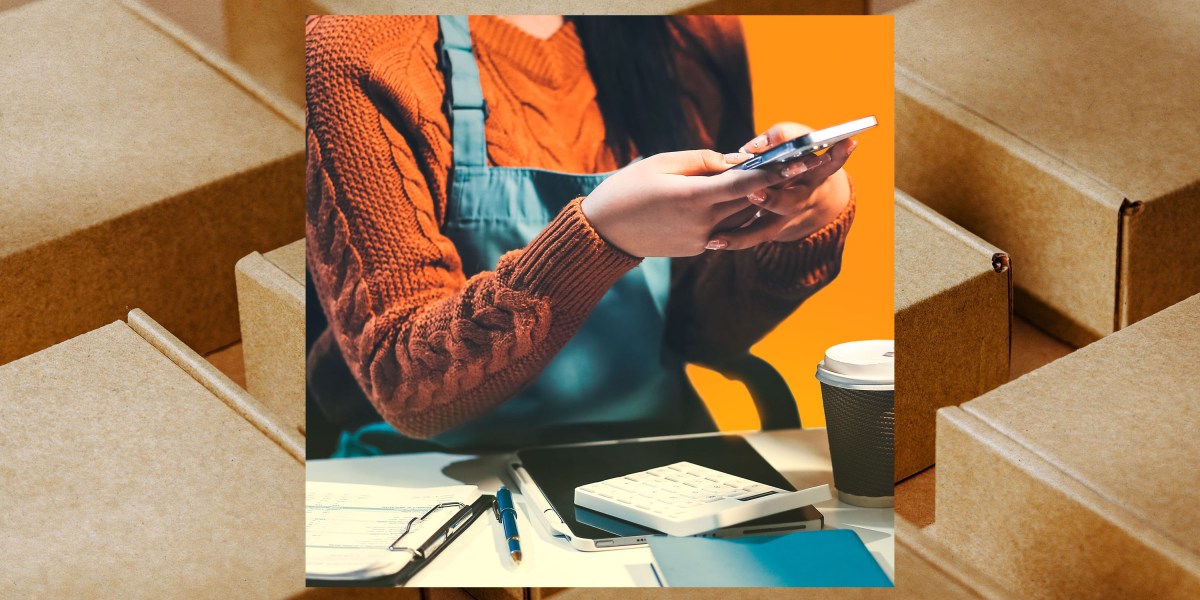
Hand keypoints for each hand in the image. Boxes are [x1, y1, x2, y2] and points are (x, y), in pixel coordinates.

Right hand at [580, 149, 789, 256]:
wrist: (604, 233)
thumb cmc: (628, 189)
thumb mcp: (661, 163)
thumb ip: (702, 161)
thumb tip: (736, 161)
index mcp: (693, 197)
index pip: (745, 183)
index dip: (774, 171)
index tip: (797, 160)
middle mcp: (702, 222)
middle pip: (750, 200)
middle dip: (772, 182)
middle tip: (794, 161)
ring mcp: (701, 239)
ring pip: (742, 216)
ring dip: (757, 198)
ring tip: (773, 177)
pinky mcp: (697, 248)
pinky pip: (727, 228)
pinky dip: (736, 211)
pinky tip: (741, 196)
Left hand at [709, 122, 855, 249]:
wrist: (810, 198)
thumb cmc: (796, 155)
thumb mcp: (797, 139)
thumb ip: (780, 137)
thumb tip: (752, 148)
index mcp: (818, 172)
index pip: (829, 164)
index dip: (835, 156)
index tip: (844, 146)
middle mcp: (805, 198)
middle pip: (790, 202)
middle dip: (773, 199)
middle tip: (753, 194)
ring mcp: (789, 217)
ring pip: (767, 229)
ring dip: (742, 236)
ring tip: (717, 238)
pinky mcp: (772, 228)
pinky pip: (753, 236)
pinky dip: (734, 239)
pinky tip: (711, 241)